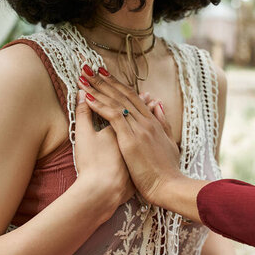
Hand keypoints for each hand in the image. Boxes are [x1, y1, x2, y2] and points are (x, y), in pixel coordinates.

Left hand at [77, 67, 181, 205]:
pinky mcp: (130, 139)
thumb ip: (164, 123)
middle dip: (105, 81)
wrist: (169, 186)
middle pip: (122, 95)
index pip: (133, 97)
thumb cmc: (168, 171)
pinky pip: (113, 116)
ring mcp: (138, 129)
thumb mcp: (170, 143)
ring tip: (84, 77)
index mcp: (153, 122)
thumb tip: (158, 105)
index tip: (105, 74)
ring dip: (98, 88)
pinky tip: (88, 97)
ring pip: (116, 102)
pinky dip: (100, 105)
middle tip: (89, 68)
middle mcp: (145, 122)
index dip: (118, 84)